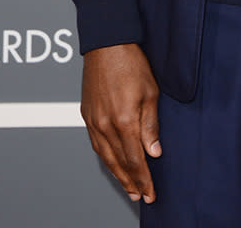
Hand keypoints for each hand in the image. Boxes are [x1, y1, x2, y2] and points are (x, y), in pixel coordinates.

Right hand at [81, 43, 161, 203]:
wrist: (107, 44)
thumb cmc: (131, 63)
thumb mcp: (151, 92)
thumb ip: (151, 124)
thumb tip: (154, 151)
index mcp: (124, 120)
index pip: (135, 160)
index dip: (143, 179)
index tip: (150, 193)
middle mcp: (105, 125)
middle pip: (118, 162)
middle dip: (130, 182)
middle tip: (140, 195)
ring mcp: (93, 121)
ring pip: (105, 156)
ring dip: (117, 174)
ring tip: (127, 186)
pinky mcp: (86, 114)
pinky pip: (95, 144)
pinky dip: (105, 158)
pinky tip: (111, 162)